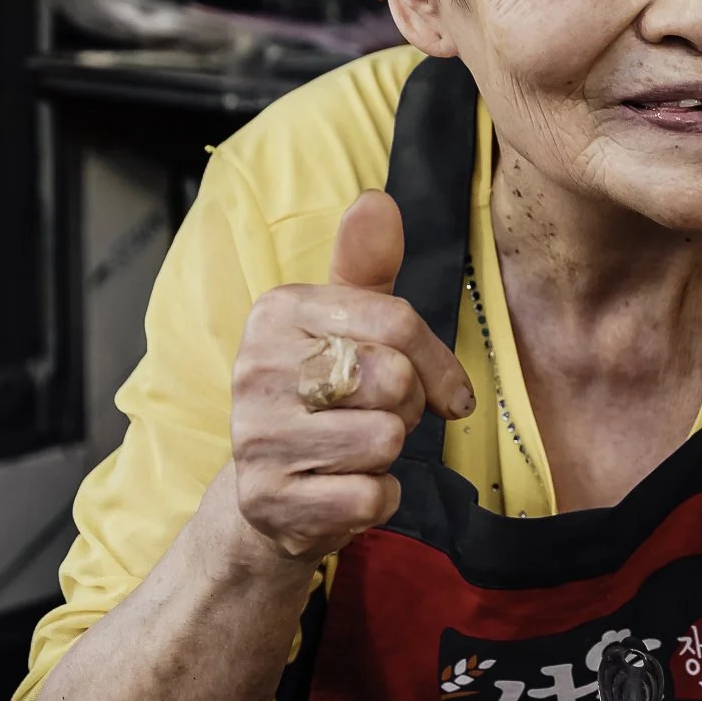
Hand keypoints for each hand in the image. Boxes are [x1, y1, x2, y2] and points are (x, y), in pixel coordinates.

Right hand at [229, 191, 474, 562]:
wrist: (269, 489)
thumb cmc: (326, 393)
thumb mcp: (345, 324)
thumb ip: (367, 267)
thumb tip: (377, 201)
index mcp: (276, 314)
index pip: (395, 323)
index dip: (437, 363)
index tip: (447, 390)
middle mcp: (254, 370)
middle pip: (394, 381)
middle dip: (407, 407)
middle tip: (379, 415)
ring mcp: (257, 438)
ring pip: (384, 441)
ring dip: (388, 454)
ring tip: (355, 449)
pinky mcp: (269, 500)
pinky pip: (371, 497)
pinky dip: (377, 498)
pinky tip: (344, 487)